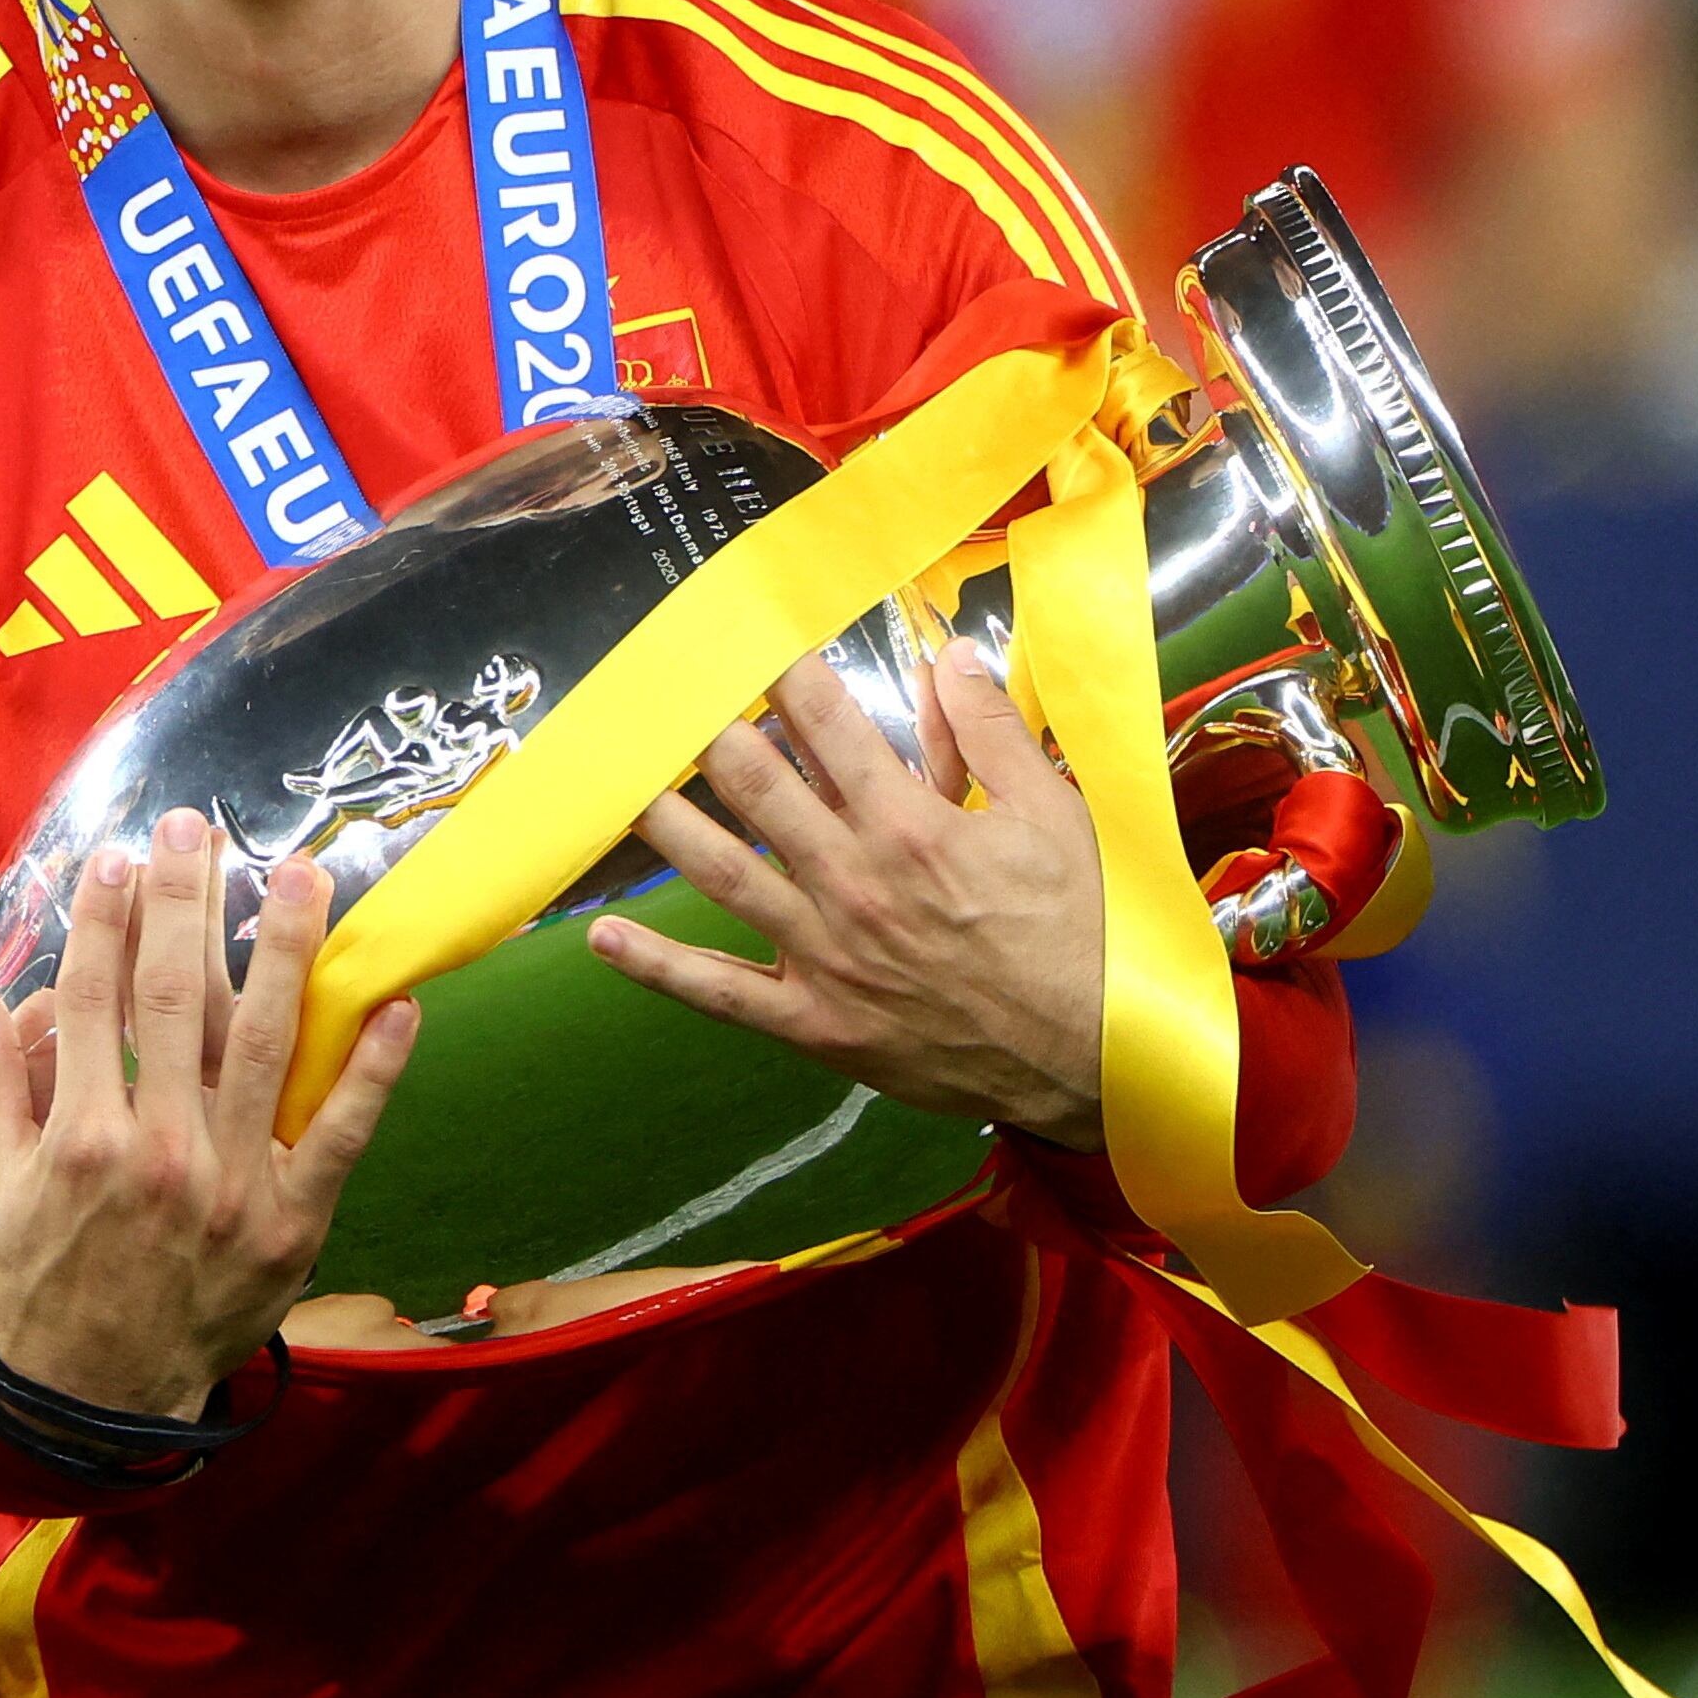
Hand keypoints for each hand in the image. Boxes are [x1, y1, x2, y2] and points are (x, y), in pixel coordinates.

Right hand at [0, 813, 419, 1419]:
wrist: (102, 1394)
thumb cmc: (42, 1279)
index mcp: (83, 1137)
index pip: (94, 996)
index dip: (104, 916)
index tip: (117, 854)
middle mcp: (160, 1152)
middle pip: (175, 997)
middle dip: (184, 901)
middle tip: (198, 827)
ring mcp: (234, 1185)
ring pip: (265, 1044)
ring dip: (285, 951)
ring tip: (302, 875)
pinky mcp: (292, 1222)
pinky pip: (342, 1133)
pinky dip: (372, 1071)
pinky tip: (394, 1004)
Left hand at [593, 645, 1103, 1146]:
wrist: (1093, 1060)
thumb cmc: (1080, 935)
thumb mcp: (1054, 816)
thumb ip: (992, 734)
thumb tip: (950, 656)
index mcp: (912, 827)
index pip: (828, 724)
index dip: (783, 672)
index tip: (747, 637)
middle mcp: (855, 883)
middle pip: (756, 786)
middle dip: (708, 731)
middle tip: (670, 692)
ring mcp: (827, 956)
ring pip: (723, 873)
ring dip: (666, 823)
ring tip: (618, 781)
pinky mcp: (815, 1023)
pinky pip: (719, 992)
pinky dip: (658, 967)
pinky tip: (604, 937)